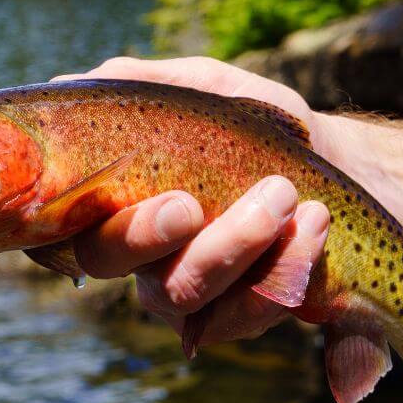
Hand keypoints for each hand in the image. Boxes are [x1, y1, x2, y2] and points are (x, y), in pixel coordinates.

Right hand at [54, 57, 330, 349]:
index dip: (122, 231)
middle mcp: (146, 263)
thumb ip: (147, 85)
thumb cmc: (257, 125)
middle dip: (186, 244)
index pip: (91, 237)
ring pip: (193, 295)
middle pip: (141, 278)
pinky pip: (250, 312)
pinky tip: (314, 223)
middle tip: (240, 203)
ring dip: (245, 246)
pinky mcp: (238, 318)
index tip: (182, 204)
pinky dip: (288, 266)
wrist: (331, 160)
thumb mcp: (210, 90)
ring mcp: (192, 296)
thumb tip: (71, 83)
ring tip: (289, 195)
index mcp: (121, 210)